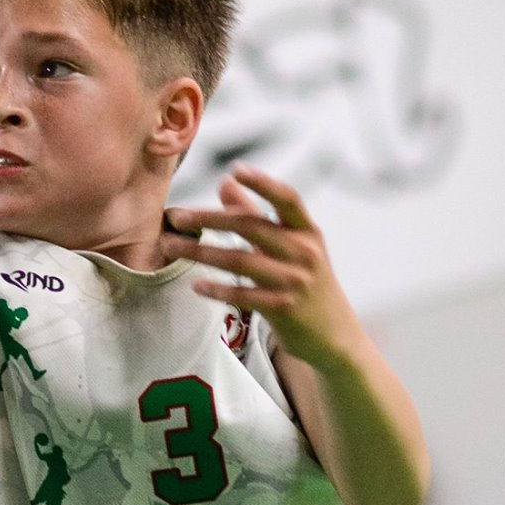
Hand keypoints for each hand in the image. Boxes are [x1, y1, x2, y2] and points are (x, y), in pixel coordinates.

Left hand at [161, 165, 363, 370]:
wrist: (334, 336)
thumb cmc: (305, 283)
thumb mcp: (291, 247)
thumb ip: (256, 214)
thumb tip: (225, 182)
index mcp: (307, 231)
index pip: (287, 199)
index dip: (263, 183)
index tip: (235, 169)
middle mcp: (304, 252)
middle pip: (251, 227)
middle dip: (209, 219)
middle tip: (176, 217)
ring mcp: (294, 282)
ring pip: (239, 261)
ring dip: (201, 253)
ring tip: (171, 248)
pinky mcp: (283, 309)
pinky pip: (242, 295)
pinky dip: (217, 290)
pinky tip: (196, 286)